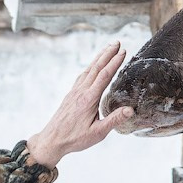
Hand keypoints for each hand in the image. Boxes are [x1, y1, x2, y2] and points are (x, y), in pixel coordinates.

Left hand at [27, 41, 133, 168]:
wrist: (52, 141)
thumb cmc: (75, 139)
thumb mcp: (97, 133)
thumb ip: (114, 120)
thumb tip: (131, 110)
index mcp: (89, 99)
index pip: (104, 75)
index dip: (114, 62)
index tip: (123, 51)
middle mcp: (81, 92)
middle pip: (96, 67)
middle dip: (107, 53)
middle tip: (117, 42)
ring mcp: (75, 92)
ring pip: (89, 70)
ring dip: (99, 57)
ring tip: (108, 48)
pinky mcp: (71, 95)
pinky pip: (82, 76)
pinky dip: (90, 67)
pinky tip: (92, 66)